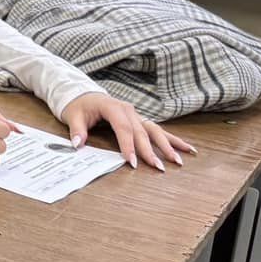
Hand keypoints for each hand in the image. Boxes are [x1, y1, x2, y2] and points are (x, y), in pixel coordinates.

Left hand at [62, 93, 194, 171]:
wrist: (84, 94)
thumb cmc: (79, 106)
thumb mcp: (73, 116)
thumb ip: (76, 130)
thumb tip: (77, 144)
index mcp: (113, 107)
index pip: (123, 128)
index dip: (128, 145)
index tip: (132, 161)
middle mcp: (129, 110)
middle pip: (141, 132)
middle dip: (150, 150)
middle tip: (158, 167)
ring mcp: (137, 114)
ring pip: (154, 131)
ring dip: (167, 146)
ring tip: (178, 161)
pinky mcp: (140, 119)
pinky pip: (158, 130)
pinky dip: (172, 139)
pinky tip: (187, 148)